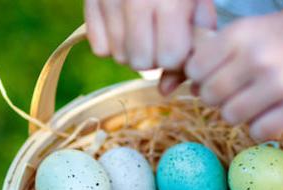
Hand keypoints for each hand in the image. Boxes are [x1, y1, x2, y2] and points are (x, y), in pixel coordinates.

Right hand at [84, 0, 215, 75]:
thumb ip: (193, 38)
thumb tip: (168, 88)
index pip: (168, 57)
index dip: (177, 56)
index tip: (181, 44)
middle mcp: (135, 0)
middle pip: (140, 62)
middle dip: (153, 57)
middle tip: (161, 38)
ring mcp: (109, 0)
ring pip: (118, 57)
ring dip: (133, 51)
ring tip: (144, 29)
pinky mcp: (90, 1)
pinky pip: (99, 47)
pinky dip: (112, 43)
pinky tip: (124, 25)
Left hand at [186, 10, 282, 140]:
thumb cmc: (277, 39)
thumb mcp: (243, 35)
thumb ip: (205, 57)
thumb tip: (164, 89)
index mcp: (239, 35)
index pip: (194, 69)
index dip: (202, 75)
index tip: (218, 73)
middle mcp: (256, 58)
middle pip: (209, 96)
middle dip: (218, 96)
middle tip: (237, 88)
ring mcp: (278, 84)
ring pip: (230, 116)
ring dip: (239, 113)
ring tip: (255, 98)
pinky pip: (258, 132)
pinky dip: (261, 128)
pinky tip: (271, 112)